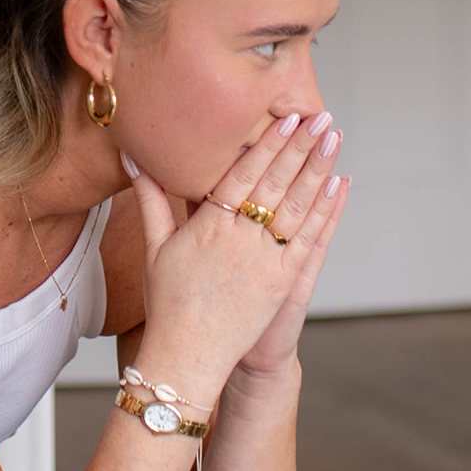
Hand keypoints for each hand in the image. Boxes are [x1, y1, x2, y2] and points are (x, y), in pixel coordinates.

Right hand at [119, 111, 348, 400]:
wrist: (188, 355)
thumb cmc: (168, 301)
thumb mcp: (154, 246)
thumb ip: (150, 197)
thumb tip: (132, 155)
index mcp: (209, 226)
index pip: (243, 174)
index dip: (267, 144)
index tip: (285, 117)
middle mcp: (239, 239)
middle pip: (275, 183)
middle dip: (300, 146)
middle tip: (319, 116)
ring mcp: (264, 262)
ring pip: (296, 206)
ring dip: (317, 169)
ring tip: (332, 139)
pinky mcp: (282, 284)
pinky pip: (309, 241)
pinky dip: (325, 212)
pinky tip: (337, 186)